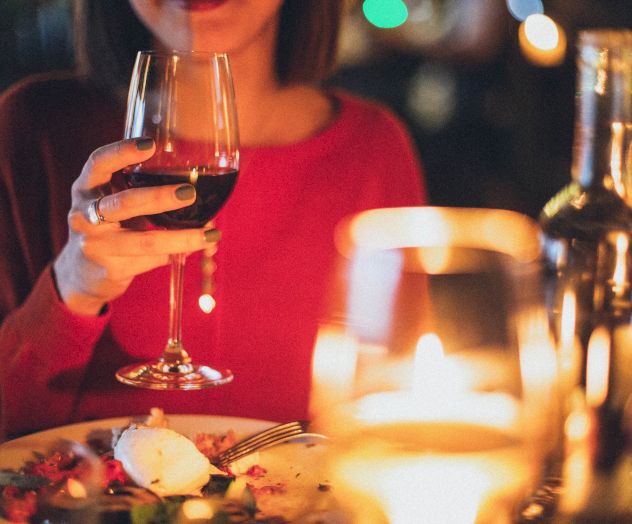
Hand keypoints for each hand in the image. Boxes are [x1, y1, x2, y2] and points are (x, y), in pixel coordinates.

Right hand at [53, 138, 219, 315]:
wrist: (83, 273)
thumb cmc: (109, 226)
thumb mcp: (113, 201)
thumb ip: (140, 188)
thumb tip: (195, 187)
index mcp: (86, 188)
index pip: (99, 163)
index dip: (122, 152)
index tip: (150, 144)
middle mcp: (83, 215)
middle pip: (124, 203)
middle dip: (159, 198)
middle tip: (189, 192)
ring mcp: (95, 245)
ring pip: (143, 241)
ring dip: (179, 238)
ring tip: (209, 235)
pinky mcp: (109, 269)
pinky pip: (150, 261)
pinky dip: (174, 255)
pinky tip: (192, 251)